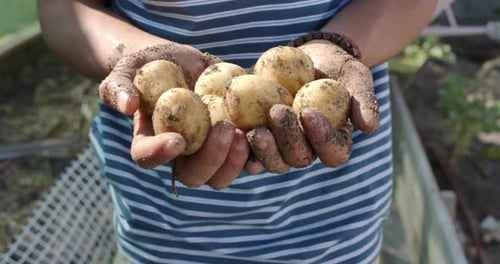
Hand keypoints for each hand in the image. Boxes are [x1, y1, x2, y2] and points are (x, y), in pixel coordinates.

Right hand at [99, 43, 251, 189]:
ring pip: (222, 175)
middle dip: (211, 159)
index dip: (161, 154)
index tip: (178, 140)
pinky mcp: (232, 143)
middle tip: (225, 130)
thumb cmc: (149, 66)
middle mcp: (180, 155)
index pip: (148, 157)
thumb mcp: (128, 69)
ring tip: (245, 132)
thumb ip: (119, 86)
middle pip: (193, 176)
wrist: (180, 63)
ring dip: (236, 161)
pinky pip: (247, 157)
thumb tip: (128, 106)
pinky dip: (258, 152)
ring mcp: (207, 151)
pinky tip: (265, 135)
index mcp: (151, 141)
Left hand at [249, 40, 377, 170]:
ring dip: (264, 148)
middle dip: (288, 139)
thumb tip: (369, 128)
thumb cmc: (338, 69)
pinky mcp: (261, 137)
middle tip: (277, 111)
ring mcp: (283, 146)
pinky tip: (235, 134)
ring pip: (274, 160)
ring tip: (255, 128)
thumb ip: (364, 102)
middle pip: (299, 159)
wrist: (310, 59)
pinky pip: (251, 150)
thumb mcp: (356, 78)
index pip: (333, 152)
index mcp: (334, 142)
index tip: (309, 112)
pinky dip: (242, 147)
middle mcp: (308, 149)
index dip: (322, 138)